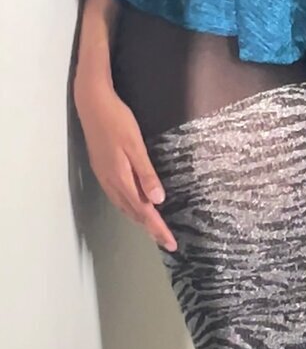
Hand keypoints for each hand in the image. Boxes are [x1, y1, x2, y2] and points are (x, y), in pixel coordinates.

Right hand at [74, 77, 177, 252]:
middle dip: (150, 228)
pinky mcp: (102, 169)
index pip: (143, 211)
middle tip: (166, 241)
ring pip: (124, 206)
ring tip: (154, 228)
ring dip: (139, 219)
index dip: (157, 228)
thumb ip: (146, 173)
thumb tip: (158, 201)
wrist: (92, 105)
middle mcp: (111, 182)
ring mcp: (104, 177)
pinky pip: (118, 197)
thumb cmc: (117, 121)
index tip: (171, 244)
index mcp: (120, 179)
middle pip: (133, 213)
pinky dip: (130, 206)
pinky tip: (135, 204)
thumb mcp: (135, 145)